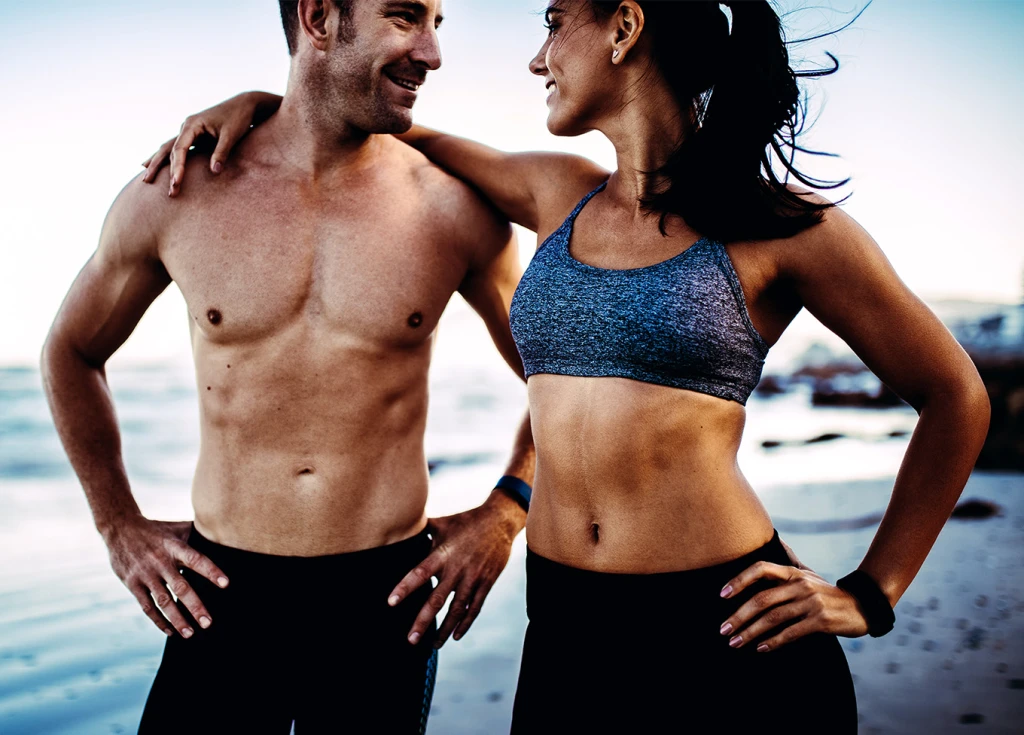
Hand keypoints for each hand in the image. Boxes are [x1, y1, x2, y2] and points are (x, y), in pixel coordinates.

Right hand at [104, 518, 228, 637]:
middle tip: (208, 623)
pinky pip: (147, 606)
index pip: (196, 559)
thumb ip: (196, 534)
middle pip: (180, 587)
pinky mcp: (133, 584)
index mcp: (174, 546)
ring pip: (163, 601)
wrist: (119, 528)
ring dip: (177, 619)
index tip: (226, 584)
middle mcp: (160, 561)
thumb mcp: (176, 528)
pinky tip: (170, 631)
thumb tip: (223, 535)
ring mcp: (145, 574)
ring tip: (190, 633)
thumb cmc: (156, 529)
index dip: (211, 571)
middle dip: (195, 606)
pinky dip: (158, 620)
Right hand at [140, 91, 278, 196]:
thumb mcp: (231, 135)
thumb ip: (221, 153)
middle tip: (168, 192)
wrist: (244, 105)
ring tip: (145, 179)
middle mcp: (186, 127)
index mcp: (192, 125)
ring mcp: (189, 131)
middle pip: (170, 150)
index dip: (177, 167)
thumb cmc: (238, 118)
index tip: (177, 182)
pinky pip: (176, 149)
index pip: (180, 149)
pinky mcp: (194, 136)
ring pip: (169, 149)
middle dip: (165, 171)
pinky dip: (165, 158)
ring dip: (159, 165)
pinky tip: (151, 164)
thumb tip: (214, 172)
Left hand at [387, 490, 523, 647]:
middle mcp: (457, 569)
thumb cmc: (466, 521)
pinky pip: (475, 608)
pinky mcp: (486, 583)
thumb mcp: (442, 523)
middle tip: (411, 639)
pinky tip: (456, 636)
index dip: (405, 588)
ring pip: (457, 610)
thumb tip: (399, 528)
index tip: (391, 603)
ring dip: (445, 629)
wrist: (500, 521)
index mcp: (442, 553)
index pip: (420, 573)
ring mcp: (473, 578)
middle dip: (423, 621)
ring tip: (433, 645)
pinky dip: (465, 623)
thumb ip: (421, 530)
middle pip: (437, 599)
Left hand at [718, 559, 869, 652]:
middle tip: (724, 629)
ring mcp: (811, 602)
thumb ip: (784, 577)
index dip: (739, 580)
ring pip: (773, 618)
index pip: (760, 569)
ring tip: (736, 642)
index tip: (722, 595)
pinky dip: (773, 641)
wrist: (862, 605)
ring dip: (751, 632)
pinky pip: (791, 632)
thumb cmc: (826, 594)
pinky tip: (761, 648)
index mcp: (792, 572)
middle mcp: (800, 584)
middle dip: (739, 616)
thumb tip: (756, 578)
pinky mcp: (821, 620)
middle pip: (762, 599)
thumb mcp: (806, 578)